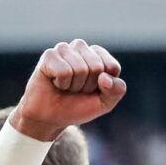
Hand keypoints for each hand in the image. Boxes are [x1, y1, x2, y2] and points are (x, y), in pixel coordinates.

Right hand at [11, 39, 126, 140]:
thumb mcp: (105, 103)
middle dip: (88, 86)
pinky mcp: (49, 55)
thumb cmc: (78, 106)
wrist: (51, 117)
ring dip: (73, 86)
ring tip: (66, 87)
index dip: (104, 86)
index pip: (112, 66)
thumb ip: (116, 90)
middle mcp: (81, 47)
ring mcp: (64, 49)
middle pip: (96, 67)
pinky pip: (64, 71)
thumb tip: (104, 77)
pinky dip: (61, 84)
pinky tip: (55, 83)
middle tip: (76, 90)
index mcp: (98, 54)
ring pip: (80, 69)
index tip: (92, 90)